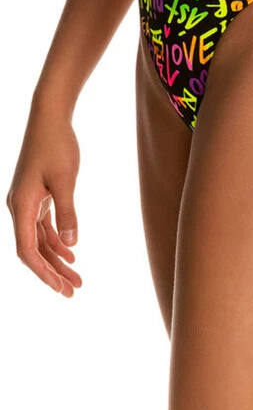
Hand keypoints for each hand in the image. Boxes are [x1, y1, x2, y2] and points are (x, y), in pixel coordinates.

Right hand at [6, 92, 82, 296]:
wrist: (49, 118)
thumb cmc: (56, 145)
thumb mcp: (65, 181)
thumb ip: (68, 213)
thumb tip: (71, 244)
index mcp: (21, 206)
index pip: (27, 250)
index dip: (42, 272)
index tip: (60, 287)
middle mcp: (19, 207)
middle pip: (33, 250)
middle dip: (52, 272)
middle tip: (73, 292)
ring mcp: (27, 202)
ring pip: (39, 240)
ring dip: (56, 259)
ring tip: (77, 279)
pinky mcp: (36, 196)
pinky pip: (43, 227)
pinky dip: (56, 241)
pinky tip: (71, 254)